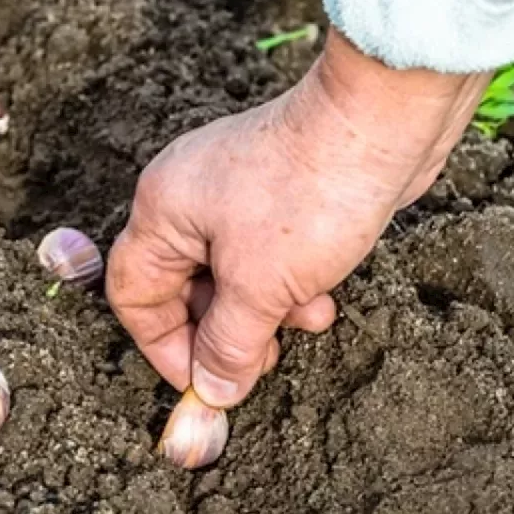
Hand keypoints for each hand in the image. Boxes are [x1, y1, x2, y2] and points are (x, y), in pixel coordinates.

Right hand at [106, 29, 489, 407]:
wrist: (380, 122)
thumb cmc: (309, 193)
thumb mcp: (261, 288)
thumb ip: (228, 346)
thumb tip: (212, 390)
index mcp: (160, 211)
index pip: (133, 294)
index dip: (162, 345)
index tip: (201, 380)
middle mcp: (184, 197)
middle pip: (182, 287)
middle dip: (223, 331)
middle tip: (257, 362)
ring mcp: (229, 190)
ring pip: (228, 274)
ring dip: (263, 310)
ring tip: (305, 320)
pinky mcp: (272, 189)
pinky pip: (262, 253)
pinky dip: (285, 282)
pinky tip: (321, 295)